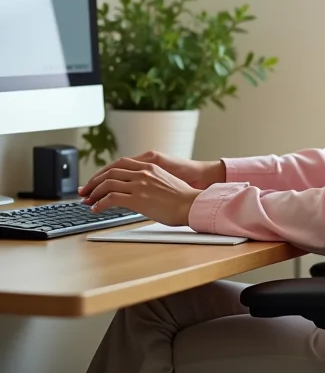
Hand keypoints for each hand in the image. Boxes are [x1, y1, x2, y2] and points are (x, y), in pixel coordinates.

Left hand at [80, 158, 201, 224]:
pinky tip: (96, 209)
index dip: (104, 171)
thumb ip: (150, 181)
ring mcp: (139, 184)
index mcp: (150, 166)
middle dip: (94, 181)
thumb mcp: (164, 181)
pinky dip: (100, 203)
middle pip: (110, 171)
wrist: (191, 204)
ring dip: (94, 193)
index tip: (96, 180)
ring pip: (108, 183)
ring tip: (87, 201)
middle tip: (84, 191)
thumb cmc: (182, 197)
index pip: (120, 163)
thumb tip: (138, 190)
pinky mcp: (137, 198)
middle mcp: (143, 172)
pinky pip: (111, 198)